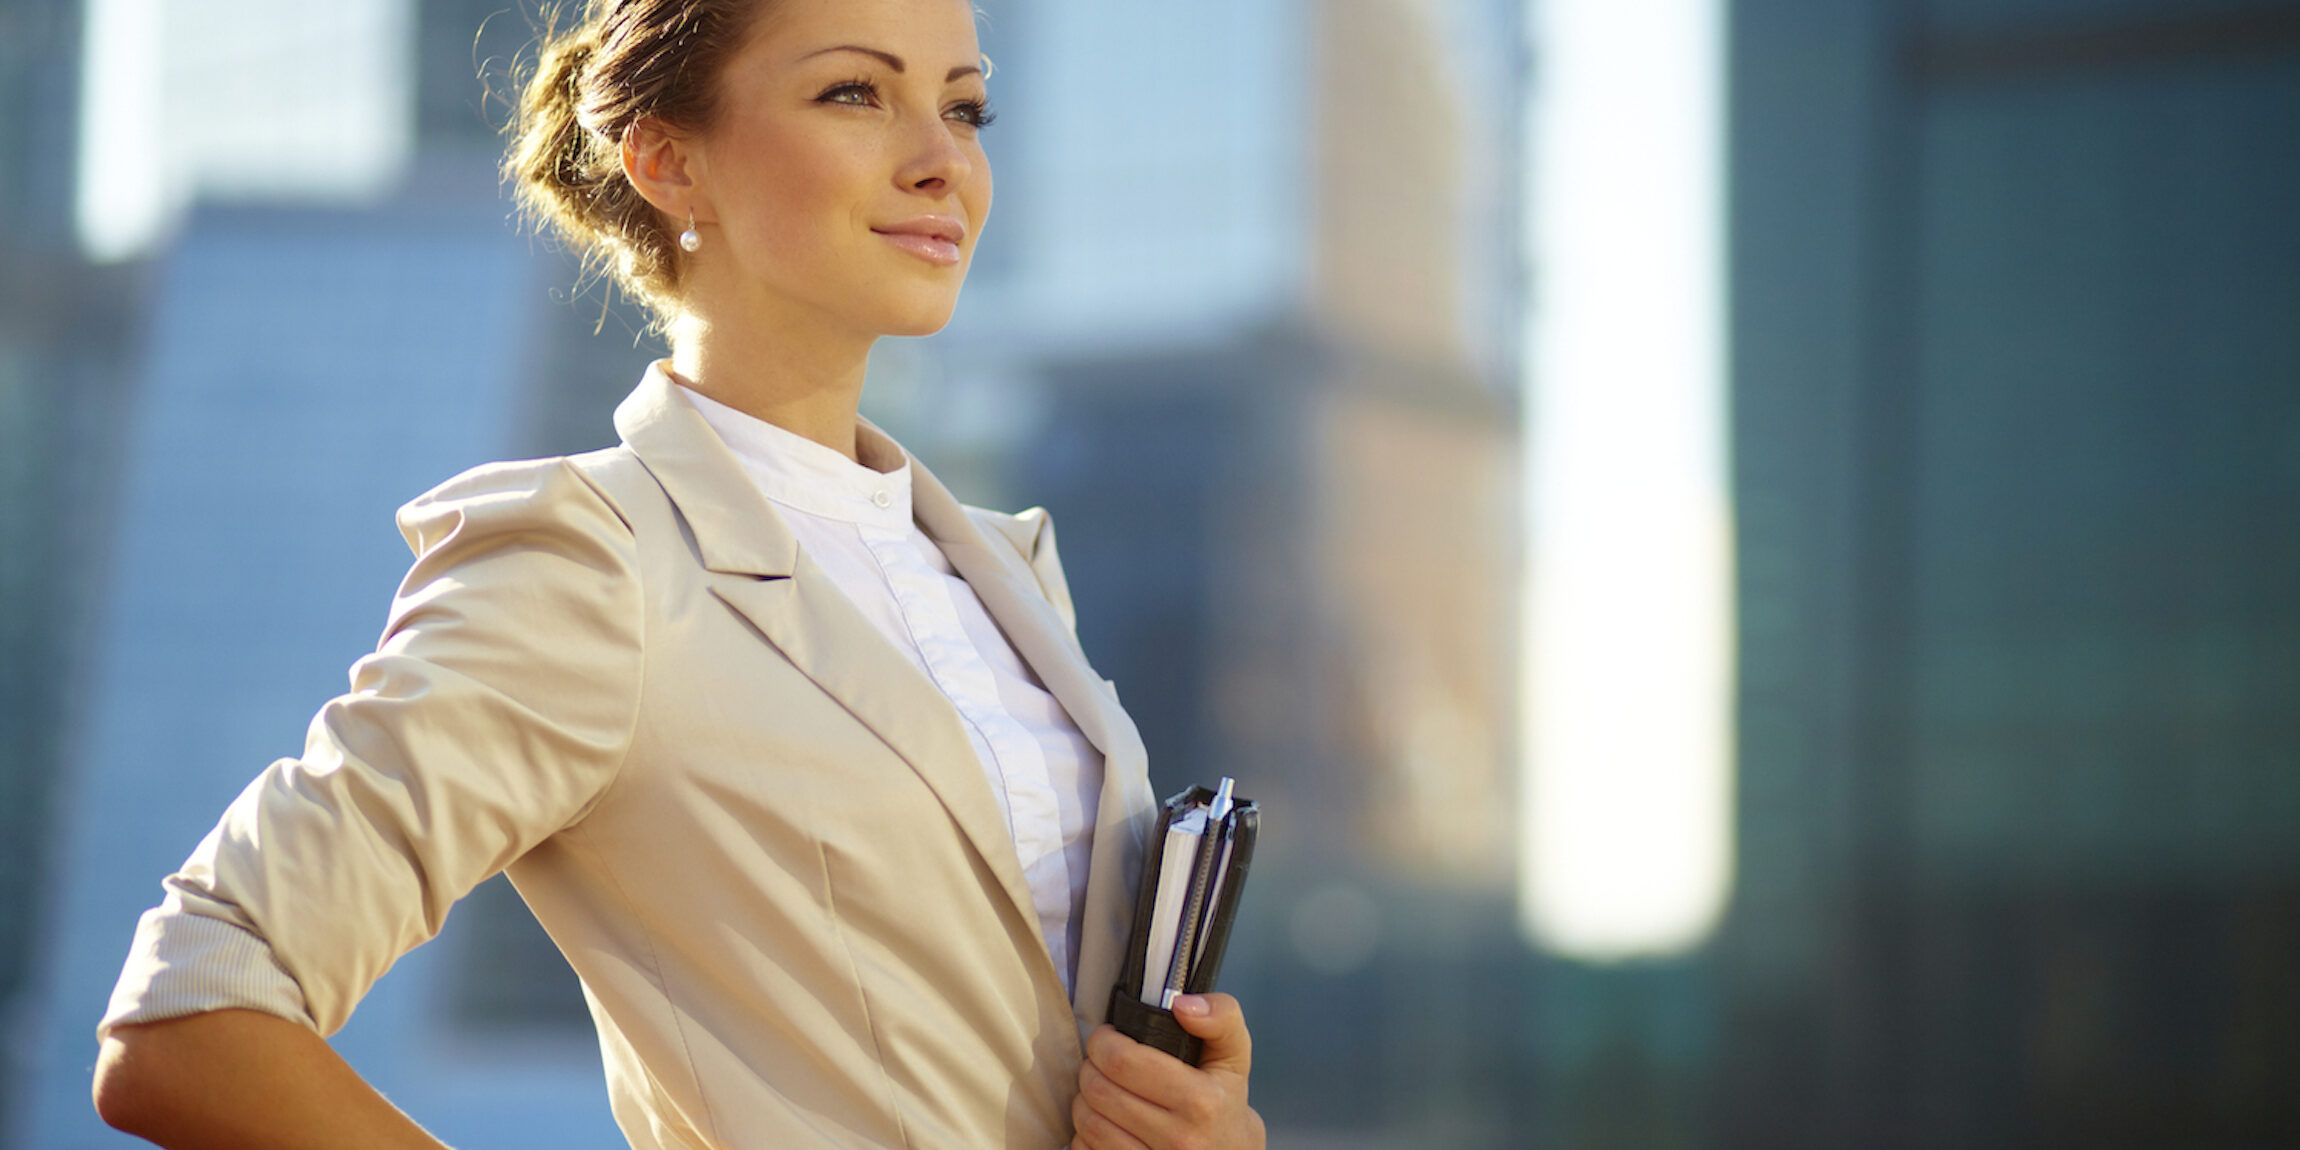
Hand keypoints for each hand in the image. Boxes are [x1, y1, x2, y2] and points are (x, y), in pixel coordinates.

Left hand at [1071, 994, 1265, 1149]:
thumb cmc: (1224, 1100)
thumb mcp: (1233, 1053)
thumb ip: (1220, 1016)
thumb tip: (1183, 1005)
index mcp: (1202, 1101)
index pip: (1123, 1061)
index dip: (1104, 1041)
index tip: (1110, 1037)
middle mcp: (1180, 1140)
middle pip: (1099, 1091)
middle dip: (1091, 1068)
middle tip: (1102, 1062)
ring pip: (1088, 1123)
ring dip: (1085, 1100)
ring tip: (1103, 1090)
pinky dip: (1085, 1133)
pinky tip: (1106, 1121)